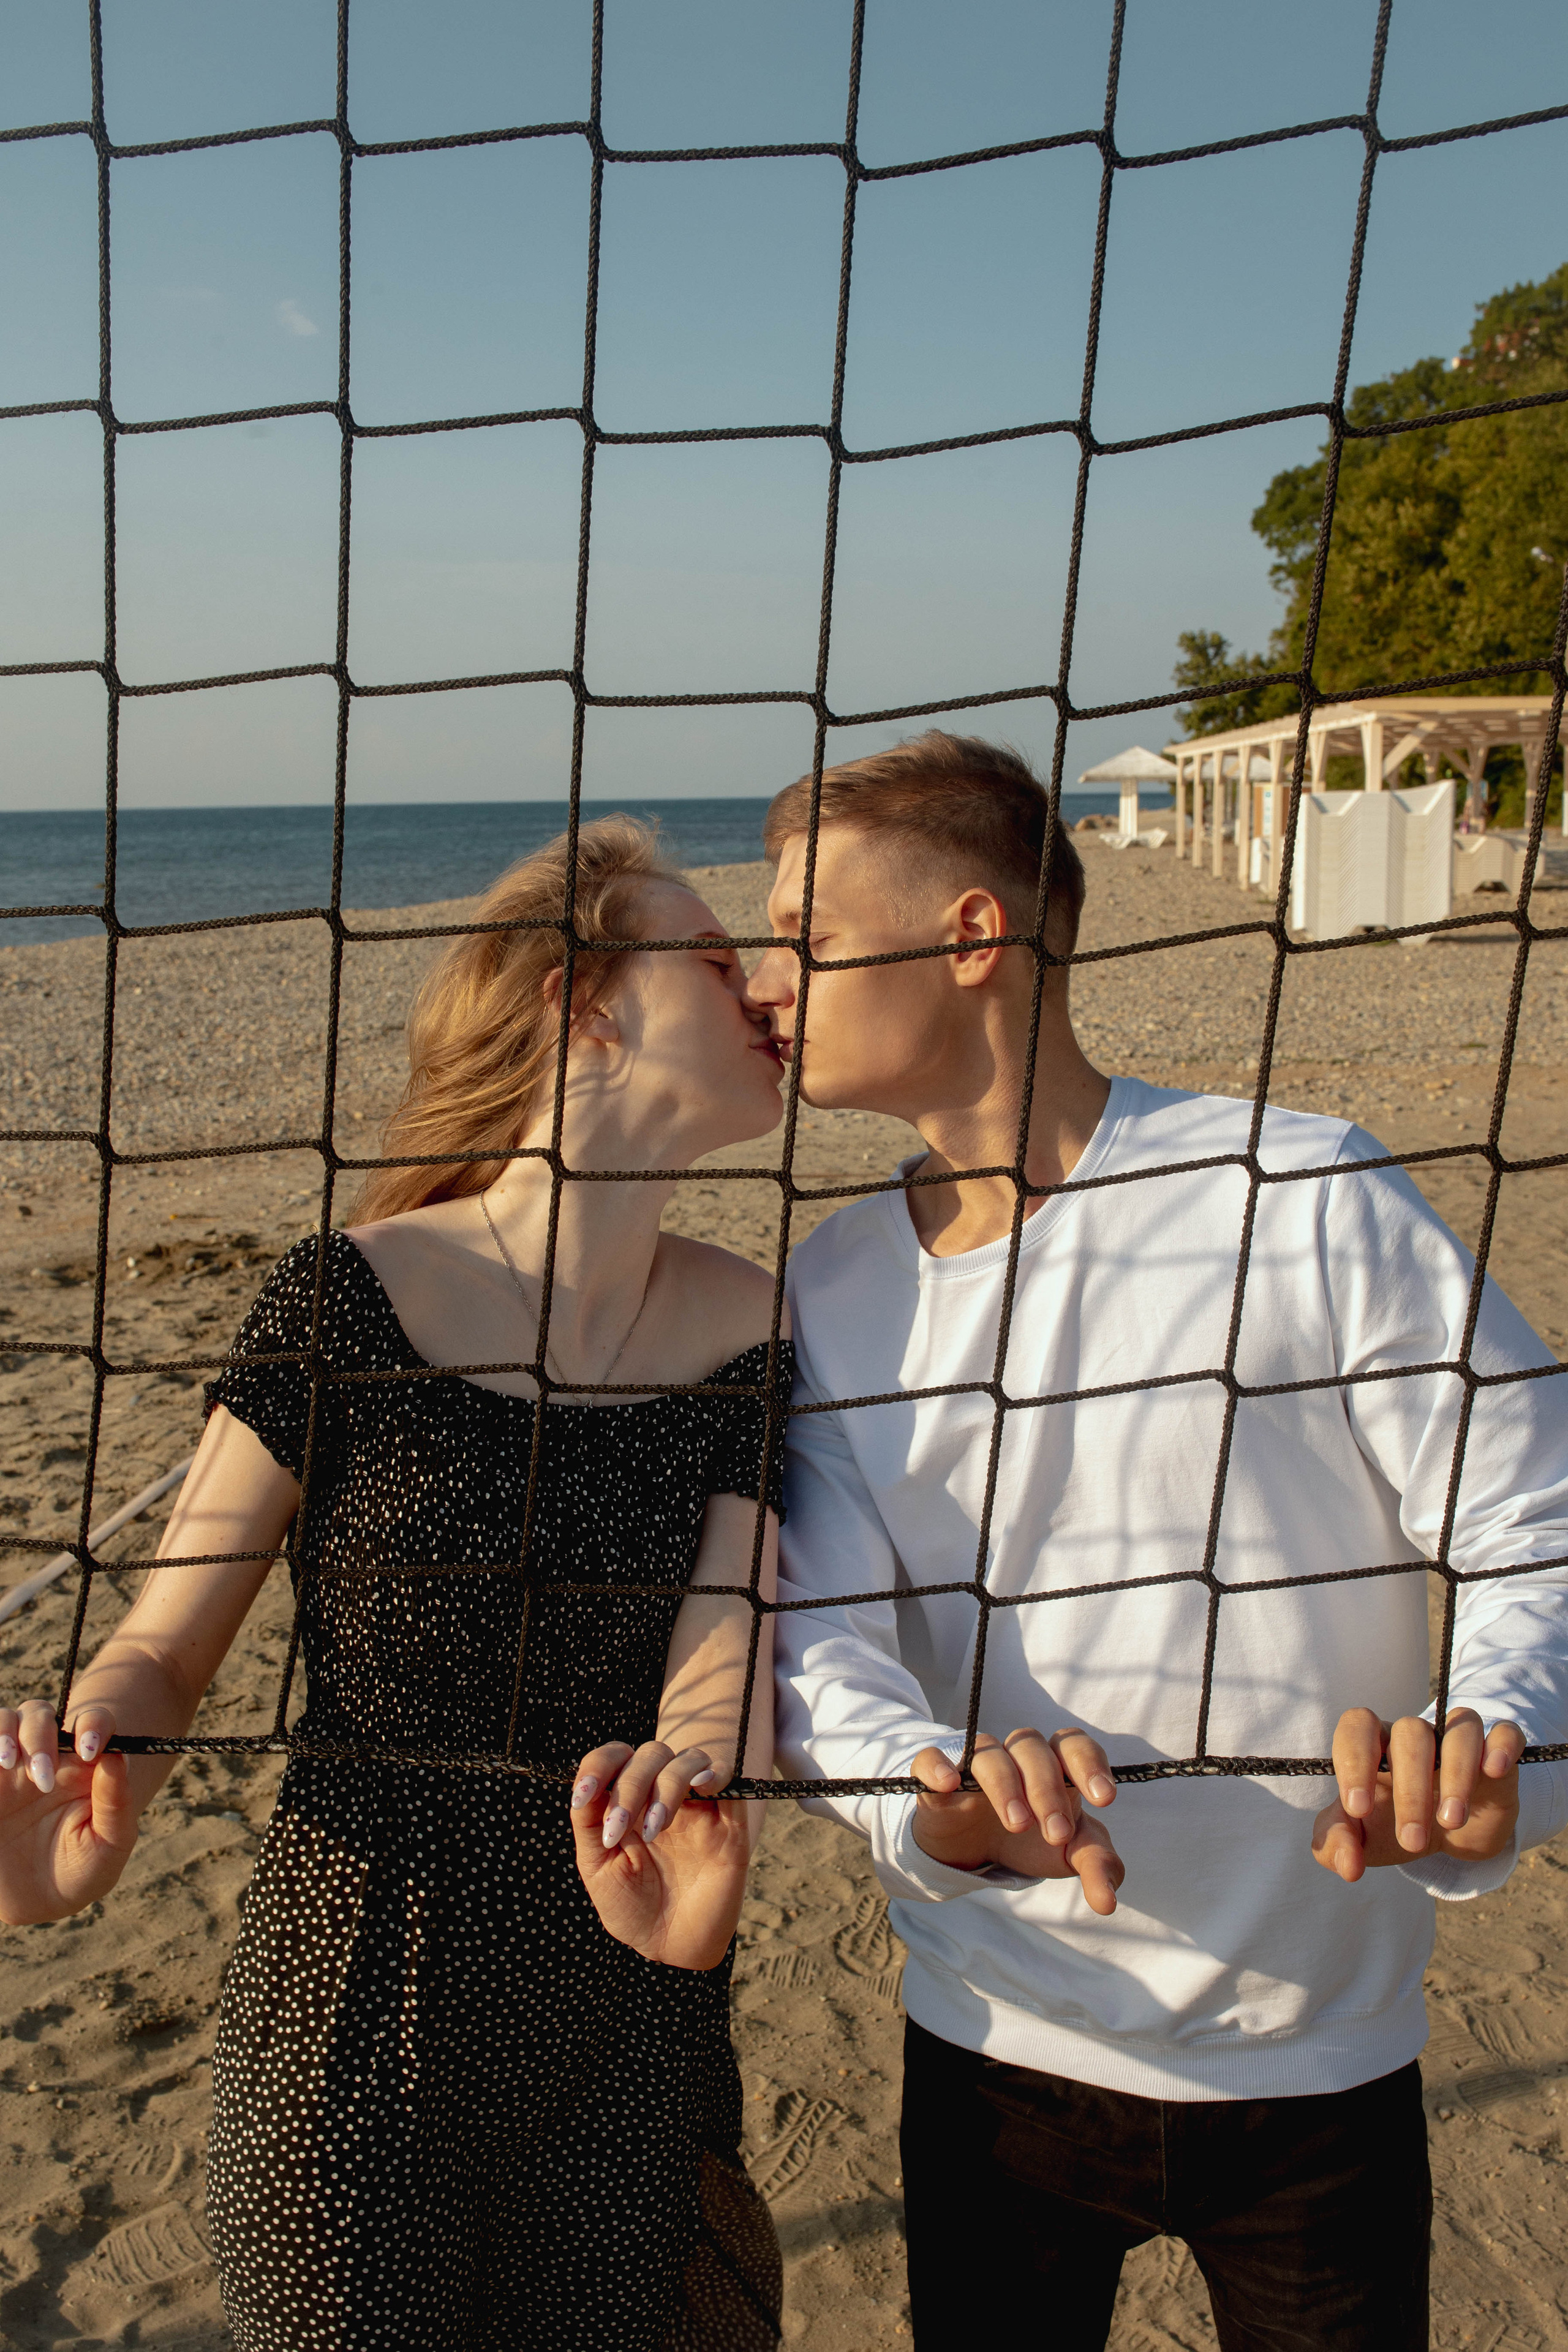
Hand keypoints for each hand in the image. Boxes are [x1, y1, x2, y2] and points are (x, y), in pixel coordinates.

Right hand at [0, 1700, 140, 1925]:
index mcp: (85, 1767)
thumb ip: (116, 1803)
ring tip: (10, 1763)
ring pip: (7, 1720)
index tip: (90, 1751)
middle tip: (44, 1780)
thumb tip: (116, 1756)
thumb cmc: (82, 1870)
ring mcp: (11, 1768)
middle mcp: (47, 1758)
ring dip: (6, 1732)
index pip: (94, 1723)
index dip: (94, 1724)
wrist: (37, 1902)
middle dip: (41, 1736)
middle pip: (41, 1715)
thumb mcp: (109, 1845)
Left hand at [567, 1739, 754, 1970]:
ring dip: (666, 1786)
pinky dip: (714, 1773)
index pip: (618, 1757)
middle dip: (630, 1786)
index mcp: (629, 1802)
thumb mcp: (597, 1866)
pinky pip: (729, 1778)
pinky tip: (699, 1790)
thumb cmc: (630, 1907)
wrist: (670, 1947)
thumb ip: (589, 1823)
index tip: (584, 1795)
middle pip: (652, 1753)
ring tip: (654, 1830)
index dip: (599, 1764)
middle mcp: (663, 1796)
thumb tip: (584, 1786)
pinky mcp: (729, 1822)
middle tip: (619, 1830)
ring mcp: (698, 1807)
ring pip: (688, 1760)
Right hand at [909, 1728, 1123, 1916]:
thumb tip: (1108, 1902)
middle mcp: (1016, 1756)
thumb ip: (1097, 1868)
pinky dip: (939, 1766)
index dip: (1090, 1763)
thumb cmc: (1031, 1840)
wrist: (976, 1850)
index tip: (1104, 1799)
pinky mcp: (937, 1778)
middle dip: (1048, 1790)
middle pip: (1033, 1748)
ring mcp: (975, 1763)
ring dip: (1006, 1784)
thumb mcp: (1069, 1855)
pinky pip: (932, 1758)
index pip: (1074, 1744)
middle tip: (1056, 1835)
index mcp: (1055, 1765)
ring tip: (1018, 1823)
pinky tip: (949, 1783)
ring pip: (990, 1754)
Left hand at [1311, 1707, 1525, 1883]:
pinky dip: (1502, 1745)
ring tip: (1450, 1821)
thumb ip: (1337, 1846)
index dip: (1354, 1760)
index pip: (1357, 1726)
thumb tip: (1348, 1866)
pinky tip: (1493, 1770)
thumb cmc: (1395, 1827)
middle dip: (1410, 1790)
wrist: (1447, 1838)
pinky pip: (1505, 1733)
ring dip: (1457, 1774)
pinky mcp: (1497, 1755)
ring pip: (1460, 1729)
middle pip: (1410, 1733)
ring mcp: (1460, 1740)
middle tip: (1411, 1840)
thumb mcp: (1363, 1839)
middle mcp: (1416, 1735)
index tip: (1358, 1808)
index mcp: (1376, 1745)